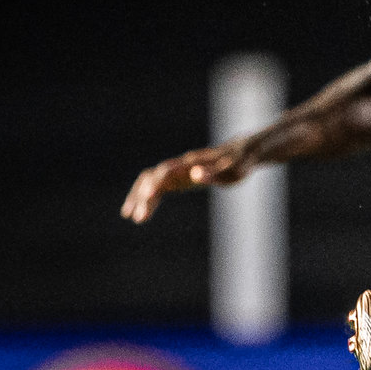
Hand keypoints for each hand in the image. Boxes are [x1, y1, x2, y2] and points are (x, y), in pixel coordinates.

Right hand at [122, 140, 255, 222]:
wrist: (241, 152)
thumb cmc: (239, 164)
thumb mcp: (232, 171)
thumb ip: (213, 173)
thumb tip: (195, 175)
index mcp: (191, 163)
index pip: (166, 173)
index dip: (155, 186)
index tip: (147, 200)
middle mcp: (179, 165)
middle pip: (154, 177)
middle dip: (144, 196)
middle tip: (138, 218)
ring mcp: (177, 169)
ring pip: (150, 180)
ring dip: (138, 196)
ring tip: (130, 215)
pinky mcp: (178, 176)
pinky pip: (154, 184)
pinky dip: (143, 196)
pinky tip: (137, 212)